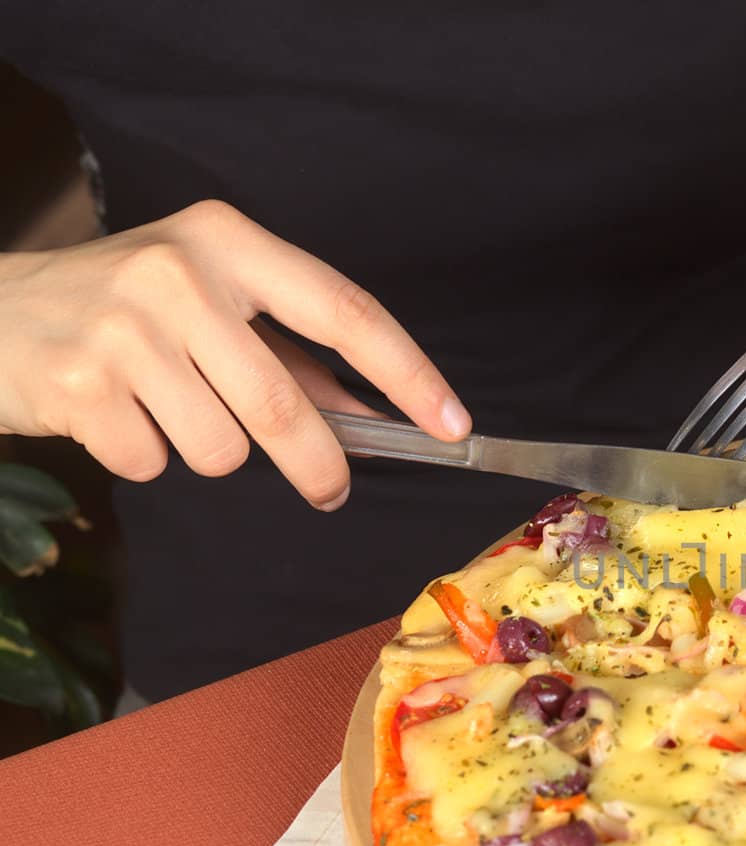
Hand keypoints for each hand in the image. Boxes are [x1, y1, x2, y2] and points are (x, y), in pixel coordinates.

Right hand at [0, 200, 469, 509]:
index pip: (346, 311)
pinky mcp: (79, 384)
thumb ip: (294, 355)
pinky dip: (148, 458)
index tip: (452, 423)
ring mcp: (124, 328)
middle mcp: (179, 274)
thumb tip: (375, 417)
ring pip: (222, 448)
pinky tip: (119, 418)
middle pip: (286, 405)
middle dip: (320, 465)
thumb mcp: (210, 303)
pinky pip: (156, 463)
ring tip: (170, 412)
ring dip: (211, 452)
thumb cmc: (122, 308)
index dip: (408, 374)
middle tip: (331, 490)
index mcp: (229, 242)